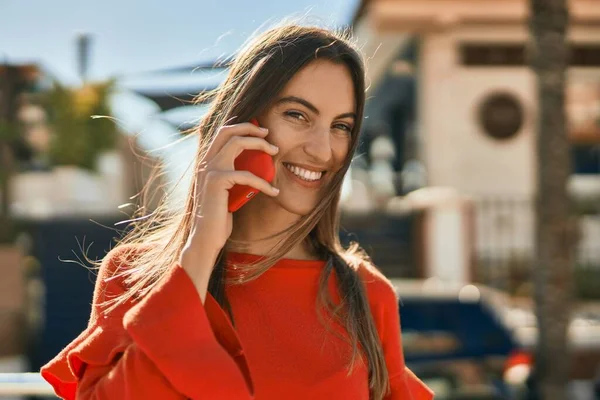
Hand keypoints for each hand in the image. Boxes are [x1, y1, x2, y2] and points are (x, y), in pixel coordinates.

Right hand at [180, 121, 279, 282]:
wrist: (206, 237)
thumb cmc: (219, 217)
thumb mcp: (227, 192)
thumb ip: (233, 178)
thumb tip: (254, 169)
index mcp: (207, 163)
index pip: (222, 133)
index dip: (241, 126)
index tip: (260, 131)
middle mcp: (205, 162)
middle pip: (228, 130)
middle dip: (250, 127)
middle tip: (268, 133)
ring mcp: (209, 170)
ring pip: (237, 143)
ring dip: (259, 144)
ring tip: (275, 151)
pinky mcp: (216, 182)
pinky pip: (246, 175)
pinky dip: (264, 182)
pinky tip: (274, 191)